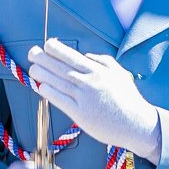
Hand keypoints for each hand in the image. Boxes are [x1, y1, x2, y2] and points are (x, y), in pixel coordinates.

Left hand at [29, 39, 161, 162]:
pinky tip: (41, 87)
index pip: (73, 57)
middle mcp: (90, 82)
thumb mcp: (119, 73)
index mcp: (99, 71)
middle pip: (62, 68)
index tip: (47, 45)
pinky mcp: (81, 115)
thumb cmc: (128, 99)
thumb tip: (86, 55)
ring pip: (60, 82)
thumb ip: (103, 61)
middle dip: (45, 59)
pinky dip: (51, 93)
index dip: (58, 50)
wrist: (136, 124)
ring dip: (44, 74)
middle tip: (32, 52)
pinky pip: (62, 101)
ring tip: (32, 68)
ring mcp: (85, 98)